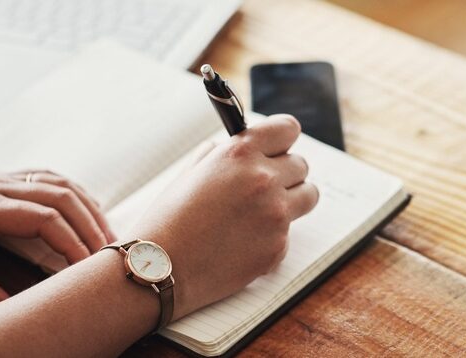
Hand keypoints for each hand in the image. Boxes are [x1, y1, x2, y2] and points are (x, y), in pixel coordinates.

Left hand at [0, 170, 114, 309]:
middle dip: (91, 226)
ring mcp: (2, 178)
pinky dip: (76, 193)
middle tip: (108, 257)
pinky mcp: (4, 177)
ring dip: (88, 209)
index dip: (70, 242)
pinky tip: (87, 211)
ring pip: (60, 183)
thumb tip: (10, 311)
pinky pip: (49, 178)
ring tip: (107, 237)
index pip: (41, 218)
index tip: (85, 268)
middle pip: (61, 196)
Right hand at [129, 114, 318, 317]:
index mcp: (240, 153)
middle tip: (265, 185)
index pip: (288, 129)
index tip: (279, 146)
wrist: (158, 268)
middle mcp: (263, 180)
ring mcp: (275, 215)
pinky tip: (241, 243)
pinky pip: (287, 233)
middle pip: (301, 165)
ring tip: (263, 212)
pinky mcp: (278, 248)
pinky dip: (271, 236)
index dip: (283, 139)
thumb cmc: (168, 220)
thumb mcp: (190, 173)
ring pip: (308, 196)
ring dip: (291, 200)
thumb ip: (222, 156)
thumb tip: (243, 151)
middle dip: (285, 173)